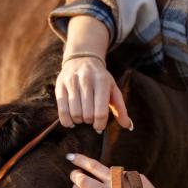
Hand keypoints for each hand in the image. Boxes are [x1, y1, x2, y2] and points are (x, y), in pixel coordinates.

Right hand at [56, 17, 132, 131]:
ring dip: (79, 121)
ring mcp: (71, 82)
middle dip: (90, 122)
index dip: (100, 125)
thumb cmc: (101, 79)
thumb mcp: (113, 90)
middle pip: (87, 115)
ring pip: (75, 114)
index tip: (99, 126)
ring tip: (82, 117)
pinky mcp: (60, 86)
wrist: (82, 60)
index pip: (100, 112)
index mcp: (102, 81)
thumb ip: (121, 108)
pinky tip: (72, 121)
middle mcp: (86, 80)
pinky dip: (67, 121)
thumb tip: (128, 126)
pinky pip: (62, 110)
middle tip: (91, 119)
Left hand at [67, 154, 182, 187]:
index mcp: (117, 181)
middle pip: (81, 180)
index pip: (93, 167)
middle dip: (75, 175)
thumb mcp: (140, 181)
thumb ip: (122, 175)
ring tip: (80, 185)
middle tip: (75, 173)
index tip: (71, 157)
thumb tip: (108, 173)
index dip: (80, 160)